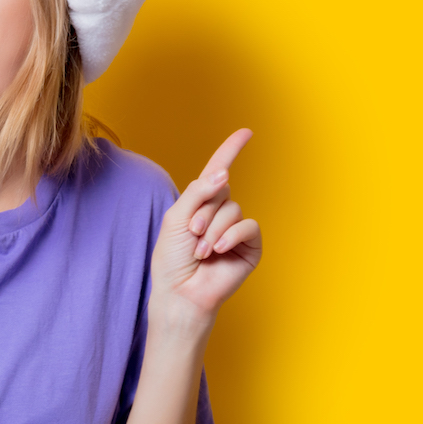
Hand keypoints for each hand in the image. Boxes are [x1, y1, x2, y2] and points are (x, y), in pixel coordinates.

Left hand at [151, 129, 262, 324]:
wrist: (180, 292)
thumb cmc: (172, 259)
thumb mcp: (176, 217)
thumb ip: (198, 192)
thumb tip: (224, 174)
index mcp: (201, 203)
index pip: (218, 171)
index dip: (231, 150)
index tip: (246, 131)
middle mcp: (221, 213)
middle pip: (221, 191)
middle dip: (202, 213)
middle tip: (191, 235)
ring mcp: (237, 229)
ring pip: (233, 209)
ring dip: (213, 230)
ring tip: (201, 251)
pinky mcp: (250, 246)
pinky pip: (249, 226)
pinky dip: (231, 236)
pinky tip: (218, 251)